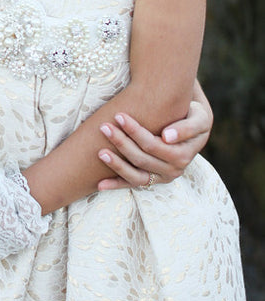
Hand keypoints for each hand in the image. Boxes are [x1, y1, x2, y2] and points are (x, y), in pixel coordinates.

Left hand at [97, 96, 212, 190]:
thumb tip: (166, 137)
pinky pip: (133, 184)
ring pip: (136, 175)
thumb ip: (187, 128)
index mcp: (183, 155)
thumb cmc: (194, 116)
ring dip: (116, 165)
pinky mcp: (153, 180)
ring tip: (100, 152)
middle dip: (121, 142)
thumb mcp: (199, 119)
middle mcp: (174, 170)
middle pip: (141, 158)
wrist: (194, 125)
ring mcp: (162, 177)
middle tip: (104, 126)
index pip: (153, 145)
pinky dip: (116, 184)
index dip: (135, 131)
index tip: (119, 116)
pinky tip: (100, 184)